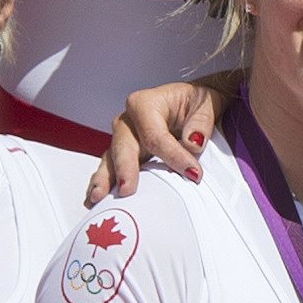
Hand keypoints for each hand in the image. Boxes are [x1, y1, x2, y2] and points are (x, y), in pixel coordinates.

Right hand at [91, 79, 225, 202]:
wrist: (191, 104)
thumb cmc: (196, 102)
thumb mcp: (206, 104)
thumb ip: (201, 122)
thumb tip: (192, 143)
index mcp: (147, 103)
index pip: (155, 135)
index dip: (172, 155)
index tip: (193, 173)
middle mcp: (129, 120)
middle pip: (124, 145)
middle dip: (125, 168)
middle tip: (127, 190)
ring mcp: (123, 138)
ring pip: (111, 158)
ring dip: (105, 179)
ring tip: (98, 197)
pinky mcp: (123, 154)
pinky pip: (111, 168)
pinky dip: (105, 183)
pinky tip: (96, 200)